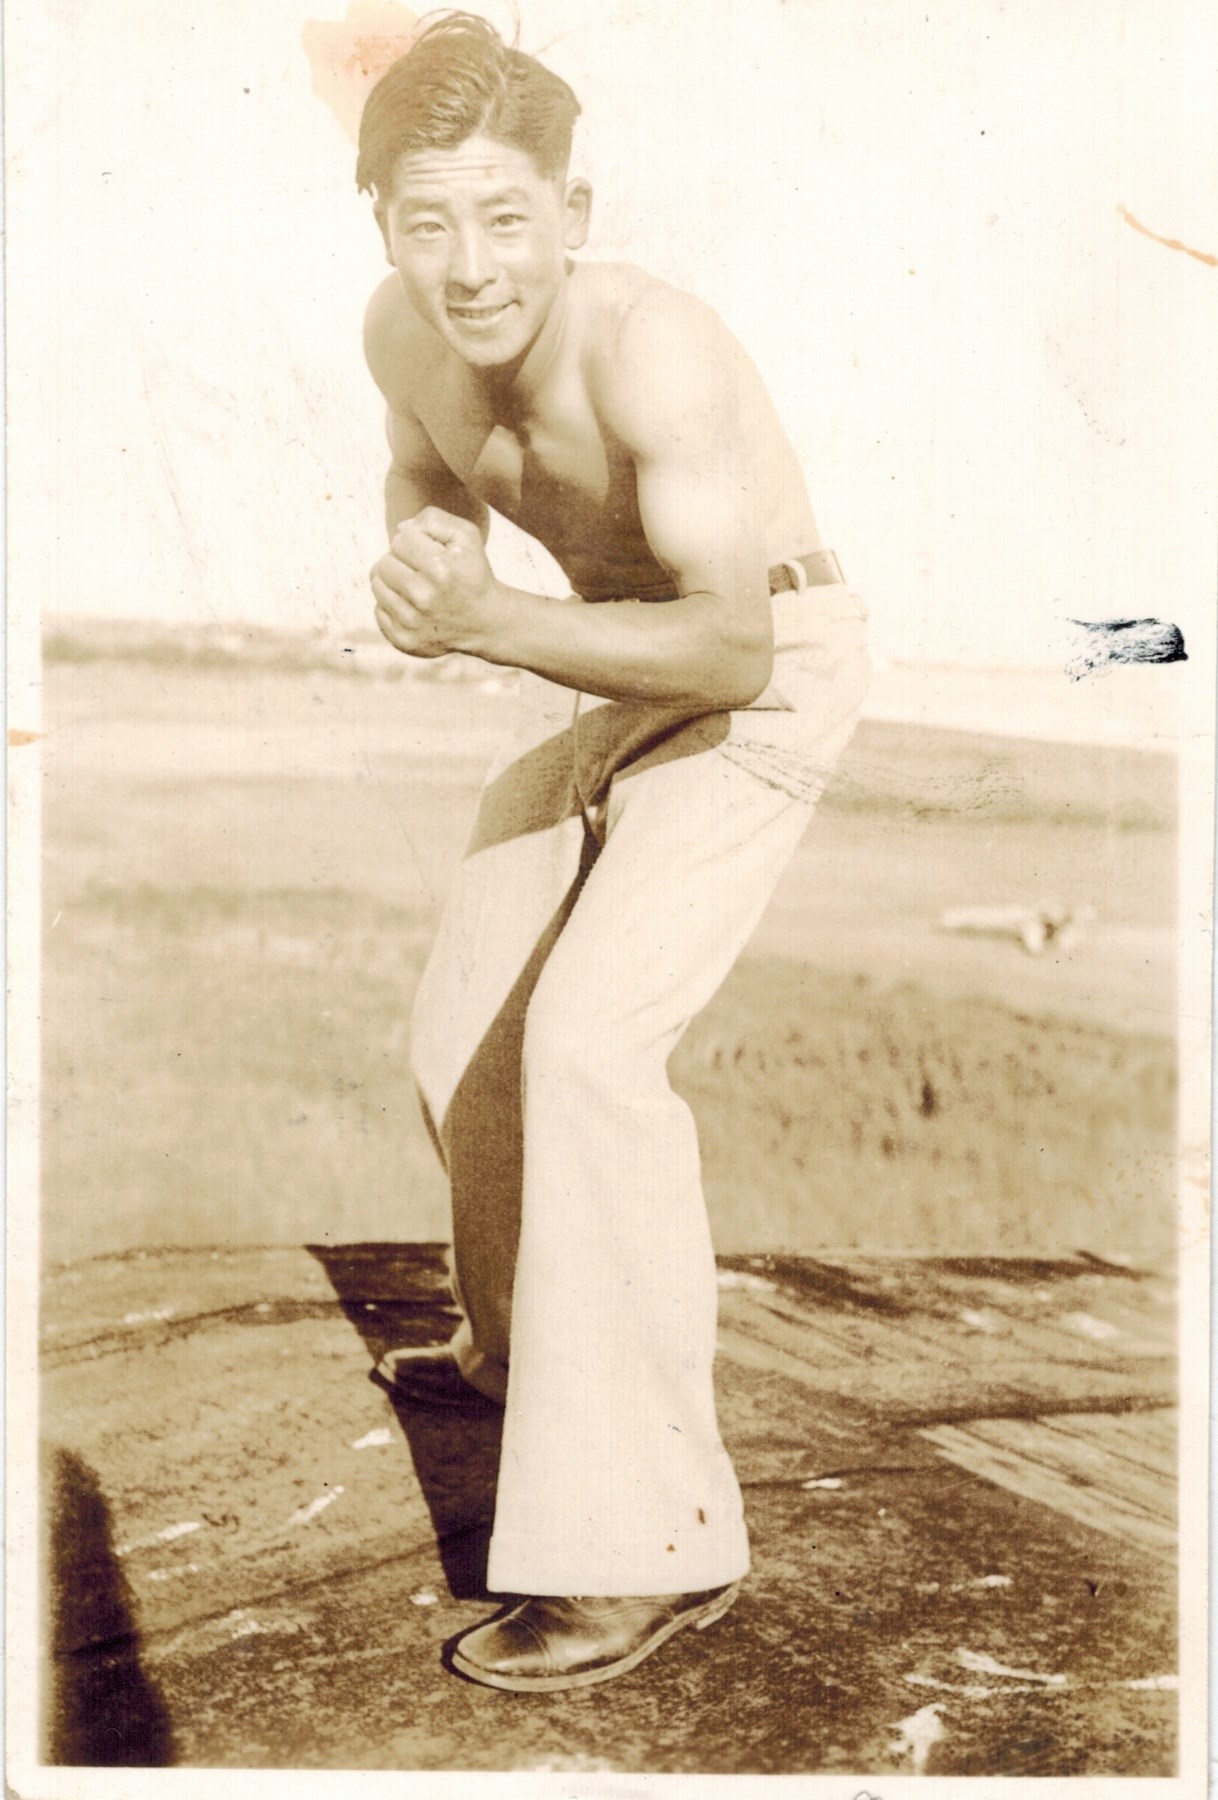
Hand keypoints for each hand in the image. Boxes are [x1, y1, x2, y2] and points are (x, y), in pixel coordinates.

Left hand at [370, 508, 502, 658]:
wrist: (486, 622)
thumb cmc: (473, 574)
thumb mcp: (466, 537)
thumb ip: (434, 520)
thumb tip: (400, 529)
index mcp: (439, 569)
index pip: (400, 541)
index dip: (414, 543)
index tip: (430, 554)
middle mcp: (423, 597)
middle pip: (383, 563)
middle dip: (400, 562)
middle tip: (421, 571)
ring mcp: (411, 622)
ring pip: (377, 585)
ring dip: (393, 582)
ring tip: (415, 587)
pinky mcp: (404, 640)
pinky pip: (379, 611)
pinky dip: (392, 606)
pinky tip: (413, 607)